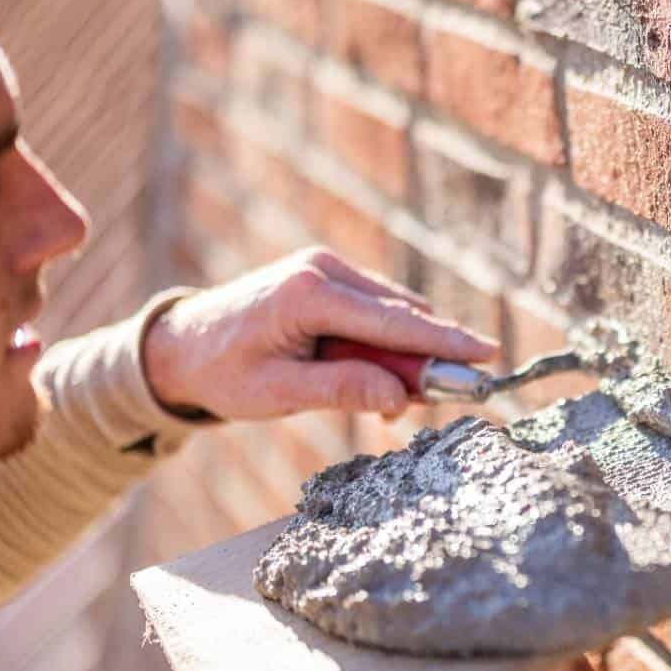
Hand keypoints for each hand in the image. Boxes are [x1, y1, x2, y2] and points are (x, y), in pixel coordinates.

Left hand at [140, 247, 498, 421]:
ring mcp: (326, 267)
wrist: (181, 345)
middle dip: (425, 357)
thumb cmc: (223, 372)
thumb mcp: (276, 393)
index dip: (444, 341)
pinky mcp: (327, 276)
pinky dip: (385, 344)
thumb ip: (340, 390)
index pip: (393, 321)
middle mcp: (322, 269)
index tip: (488, 353)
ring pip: (394, 312)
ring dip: (402, 355)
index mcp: (308, 294)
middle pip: (402, 313)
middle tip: (429, 403)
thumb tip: (398, 393)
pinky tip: (373, 378)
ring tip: (388, 402)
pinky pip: (376, 310)